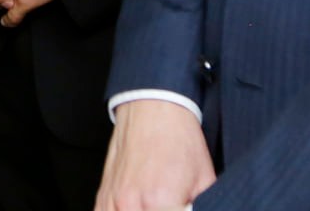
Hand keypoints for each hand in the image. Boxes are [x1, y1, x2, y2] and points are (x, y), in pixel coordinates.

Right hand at [95, 99, 215, 210]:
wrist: (153, 109)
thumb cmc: (178, 140)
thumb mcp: (205, 180)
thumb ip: (203, 206)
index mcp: (161, 202)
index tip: (182, 208)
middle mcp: (132, 204)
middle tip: (173, 206)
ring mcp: (114, 201)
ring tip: (151, 206)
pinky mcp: (103, 196)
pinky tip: (132, 209)